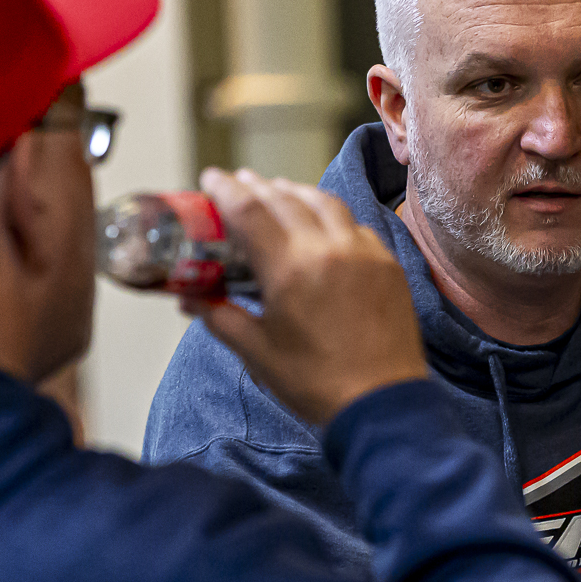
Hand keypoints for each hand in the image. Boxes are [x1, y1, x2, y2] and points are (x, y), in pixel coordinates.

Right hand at [188, 168, 427, 423]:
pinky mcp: (388, 265)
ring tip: (278, 191)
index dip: (226, 190)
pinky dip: (332, 216)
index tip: (212, 178)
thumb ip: (221, 317)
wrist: (382, 403)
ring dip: (296, 192)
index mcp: (291, 270)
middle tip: (239, 183)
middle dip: (257, 186)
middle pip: (286, 198)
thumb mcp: (257, 353)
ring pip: (325, 203)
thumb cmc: (317, 383)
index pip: (250, 211)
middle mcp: (329, 250)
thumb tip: (192, 299)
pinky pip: (355, 225)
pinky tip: (322, 224)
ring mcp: (364, 254)